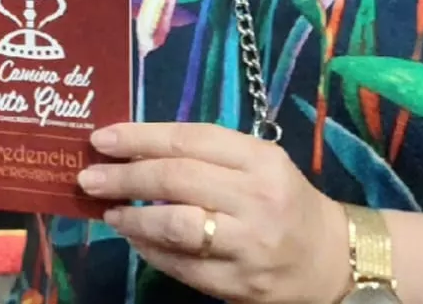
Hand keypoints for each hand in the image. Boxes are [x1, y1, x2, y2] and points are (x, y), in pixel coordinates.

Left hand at [78, 122, 351, 303]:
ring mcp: (249, 245)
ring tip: (109, 211)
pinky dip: (150, 250)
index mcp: (261, 160)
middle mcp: (257, 200)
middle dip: (124, 176)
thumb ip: (205, 154)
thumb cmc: (285, 201)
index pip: (189, 140)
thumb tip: (132, 149)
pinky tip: (135, 238)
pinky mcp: (240, 285)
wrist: (333, 260)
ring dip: (132, 217)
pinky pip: (182, 266)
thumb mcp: (259, 163)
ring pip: (176, 225)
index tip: (101, 139)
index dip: (139, 137)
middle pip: (177, 179)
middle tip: (89, 177)